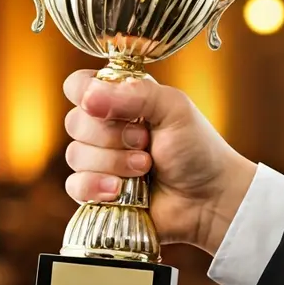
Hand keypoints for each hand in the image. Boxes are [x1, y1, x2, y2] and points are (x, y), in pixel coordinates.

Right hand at [61, 69, 258, 254]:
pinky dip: (96, 186)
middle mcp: (103, 128)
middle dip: (112, 136)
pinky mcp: (95, 192)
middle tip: (145, 142)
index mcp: (118, 100)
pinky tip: (120, 190)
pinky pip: (74, 185)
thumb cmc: (197, 150)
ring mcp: (97, 161)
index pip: (78, 85)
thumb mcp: (174, 108)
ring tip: (145, 167)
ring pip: (75, 155)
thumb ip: (136, 93)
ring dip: (113, 163)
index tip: (104, 105)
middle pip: (74, 123)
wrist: (209, 198)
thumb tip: (89, 97)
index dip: (84, 93)